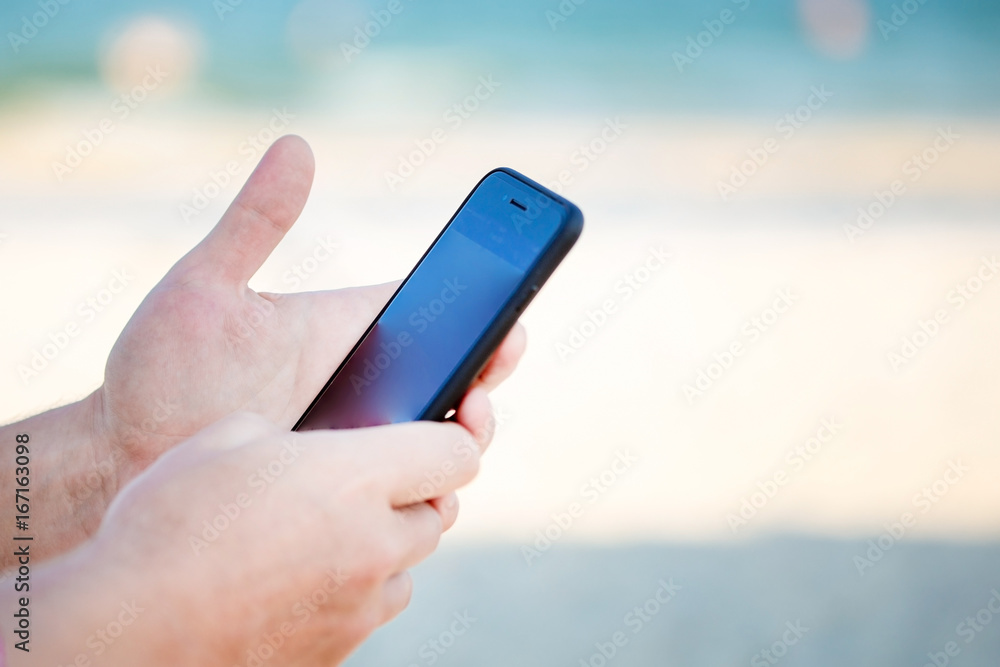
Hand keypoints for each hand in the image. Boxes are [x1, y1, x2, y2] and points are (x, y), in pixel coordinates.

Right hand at [10, 399, 492, 666]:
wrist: (128, 630)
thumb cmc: (167, 524)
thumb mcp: (226, 440)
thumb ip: (289, 434)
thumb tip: (302, 447)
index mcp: (355, 479)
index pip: (459, 452)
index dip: (457, 434)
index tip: (449, 424)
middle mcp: (375, 545)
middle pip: (438, 512)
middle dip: (412, 494)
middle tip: (364, 483)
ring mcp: (360, 606)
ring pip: (406, 566)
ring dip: (384, 545)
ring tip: (323, 534)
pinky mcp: (339, 649)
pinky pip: (369, 609)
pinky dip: (354, 589)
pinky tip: (301, 578)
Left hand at [94, 135, 524, 491]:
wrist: (124, 454)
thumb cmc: (163, 367)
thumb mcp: (206, 287)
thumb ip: (254, 221)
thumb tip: (297, 144)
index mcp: (354, 329)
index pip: (445, 317)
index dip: (490, 318)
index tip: (506, 324)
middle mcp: (371, 386)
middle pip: (461, 383)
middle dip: (487, 386)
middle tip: (479, 388)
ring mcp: (361, 443)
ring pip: (442, 447)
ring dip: (465, 444)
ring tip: (455, 437)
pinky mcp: (346, 492)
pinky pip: (407, 498)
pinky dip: (429, 496)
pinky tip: (423, 493)